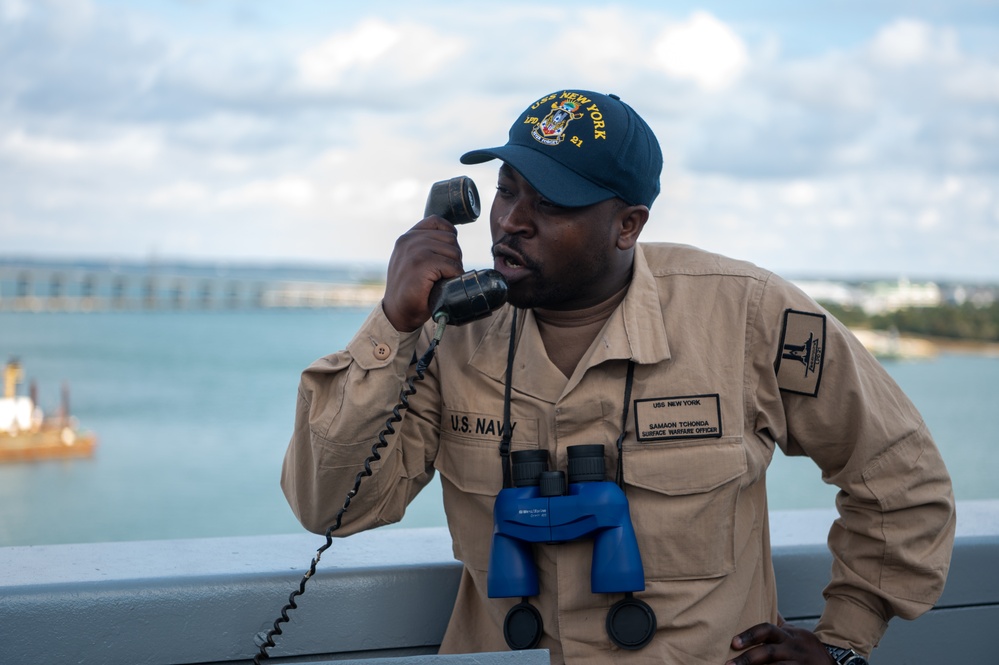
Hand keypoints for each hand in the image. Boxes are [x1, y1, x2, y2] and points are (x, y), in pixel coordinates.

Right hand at [382, 216, 464, 331]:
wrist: (397, 312)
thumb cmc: (411, 288)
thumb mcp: (413, 260)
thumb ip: (425, 245)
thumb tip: (452, 237)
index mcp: (407, 237)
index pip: (437, 221)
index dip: (449, 235)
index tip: (446, 254)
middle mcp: (409, 240)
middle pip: (450, 239)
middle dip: (454, 257)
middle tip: (444, 274)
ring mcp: (414, 251)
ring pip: (454, 252)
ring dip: (454, 268)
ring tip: (442, 279)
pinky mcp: (421, 265)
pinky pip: (452, 266)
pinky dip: (453, 276)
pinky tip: (443, 284)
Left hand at [725, 616, 833, 664]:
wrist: (834, 662)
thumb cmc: (806, 646)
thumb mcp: (794, 632)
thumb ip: (778, 622)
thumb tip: (761, 601)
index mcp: (788, 635)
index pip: (767, 629)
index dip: (750, 635)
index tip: (733, 642)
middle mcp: (793, 649)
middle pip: (769, 652)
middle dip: (747, 659)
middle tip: (728, 664)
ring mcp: (798, 664)